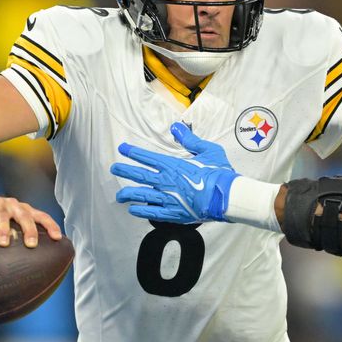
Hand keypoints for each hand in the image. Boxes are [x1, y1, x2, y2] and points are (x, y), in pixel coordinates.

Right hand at [0, 195, 62, 247]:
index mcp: (25, 210)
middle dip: (30, 230)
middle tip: (32, 244)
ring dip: (3, 230)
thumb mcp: (13, 223)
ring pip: (3, 217)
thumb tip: (33, 263)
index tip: (58, 238)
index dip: (51, 226)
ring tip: (3, 243)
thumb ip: (22, 236)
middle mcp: (15, 206)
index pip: (42, 216)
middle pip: (25, 217)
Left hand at [111, 122, 239, 223]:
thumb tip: (176, 127)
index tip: (122, 149)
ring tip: (119, 196)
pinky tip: (133, 210)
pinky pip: (152, 212)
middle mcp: (166, 181)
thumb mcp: (207, 150)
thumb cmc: (219, 173)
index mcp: (173, 165)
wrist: (227, 196)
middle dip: (124, 171)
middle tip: (114, 169)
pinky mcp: (174, 213)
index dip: (132, 152)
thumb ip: (189, 139)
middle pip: (139, 176)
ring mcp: (168, 198)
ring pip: (142, 196)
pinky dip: (141, 211)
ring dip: (128, 195)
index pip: (147, 157)